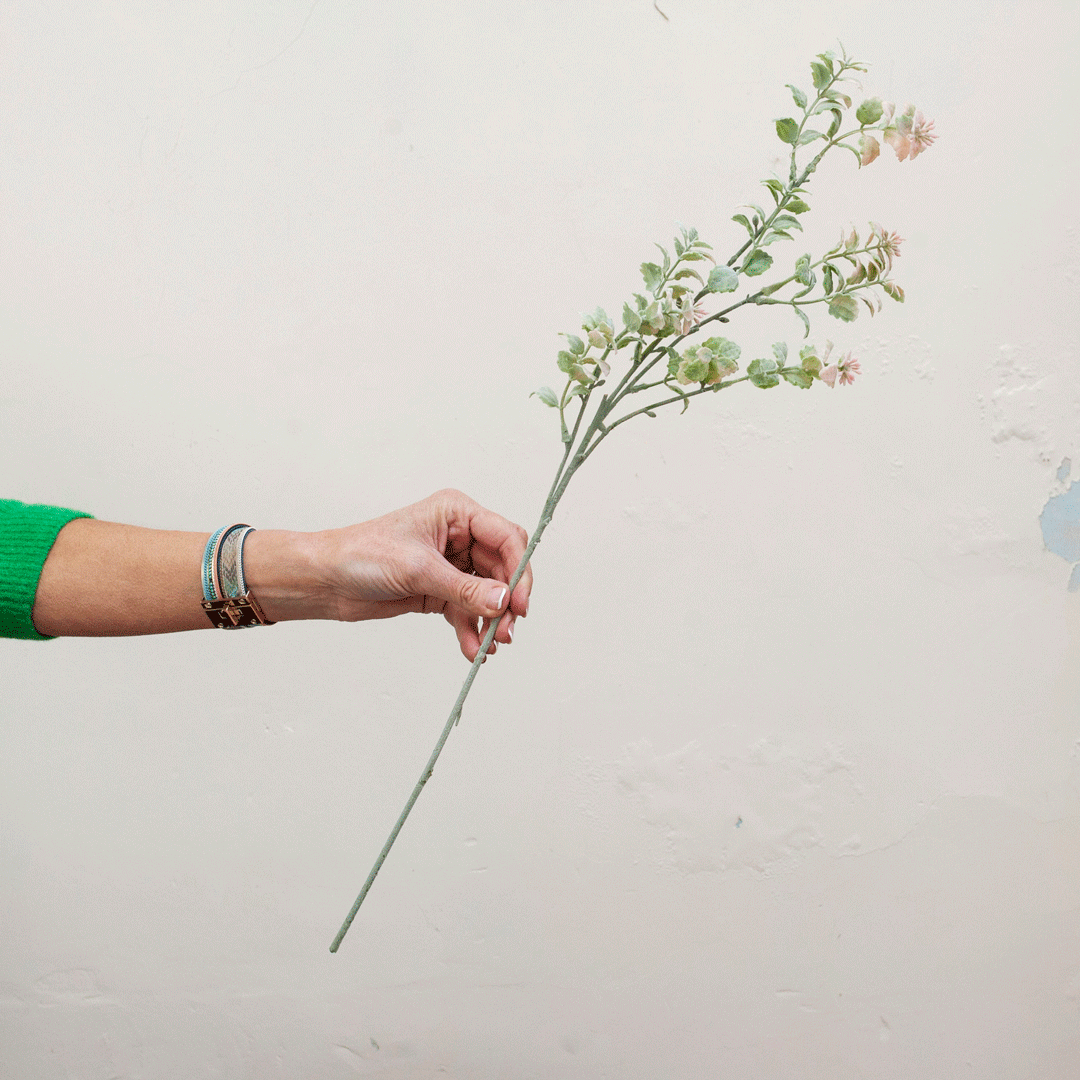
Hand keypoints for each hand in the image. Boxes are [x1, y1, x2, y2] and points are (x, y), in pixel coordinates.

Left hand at [310, 489, 531, 660]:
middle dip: (506, 602)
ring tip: (490, 645)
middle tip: (506, 631)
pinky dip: (472, 630)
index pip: (506, 538)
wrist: (326, 580)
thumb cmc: (361, 554)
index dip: (519, 570)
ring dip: (491, 621)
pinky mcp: (440, 591)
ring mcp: (451, 565)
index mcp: (456, 514)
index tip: (520, 602)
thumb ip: (464, 588)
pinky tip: (472, 649)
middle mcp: (459, 536)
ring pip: (488, 594)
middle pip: (502, 569)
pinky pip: (468, 611)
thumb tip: (503, 601)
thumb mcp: (418, 569)